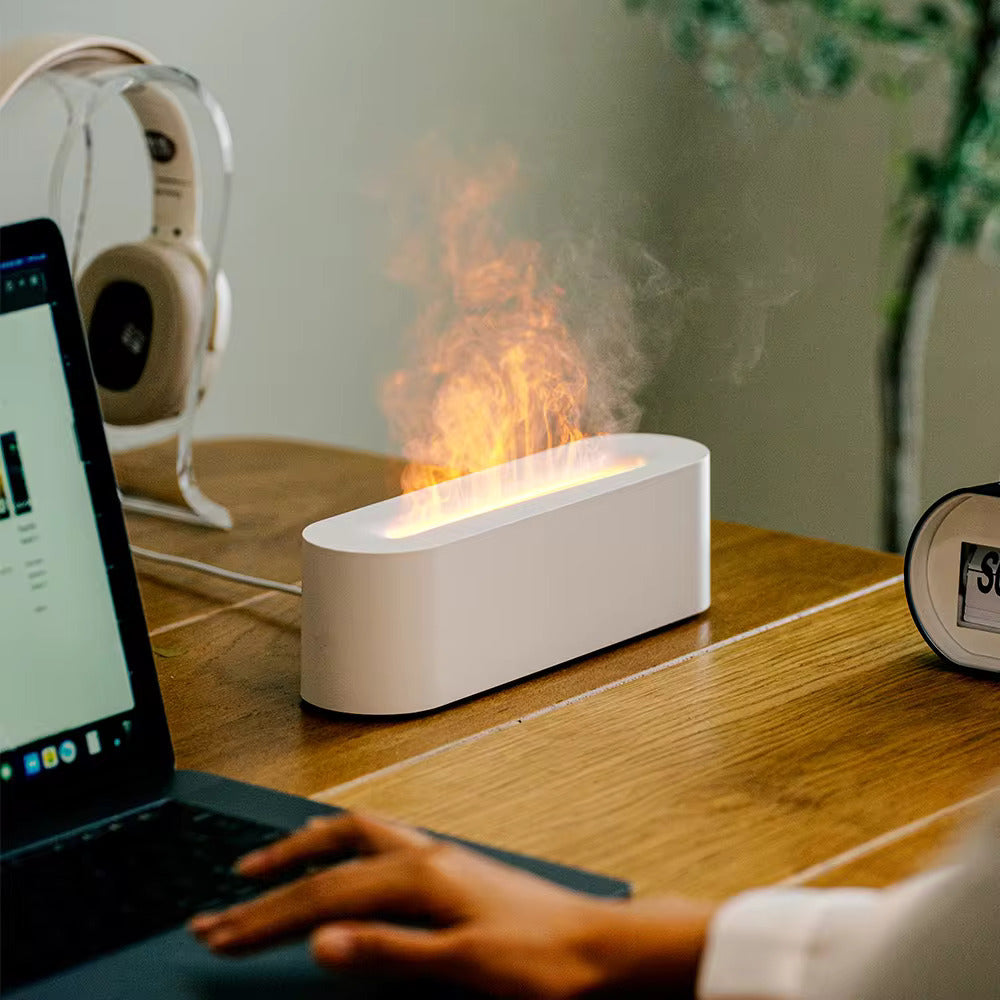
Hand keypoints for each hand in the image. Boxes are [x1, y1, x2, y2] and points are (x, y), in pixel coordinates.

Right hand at [189, 812, 714, 997]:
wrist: (601, 952)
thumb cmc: (542, 962)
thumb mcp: (460, 968)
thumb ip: (388, 951)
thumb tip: (321, 940)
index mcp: (420, 875)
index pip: (323, 894)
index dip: (266, 918)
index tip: (219, 935)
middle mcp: (424, 857)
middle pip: (329, 858)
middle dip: (270, 882)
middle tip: (220, 905)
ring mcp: (438, 861)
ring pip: (356, 837)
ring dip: (305, 849)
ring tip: (265, 863)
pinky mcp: (450, 874)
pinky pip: (382, 844)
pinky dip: (345, 848)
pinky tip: (341, 862)